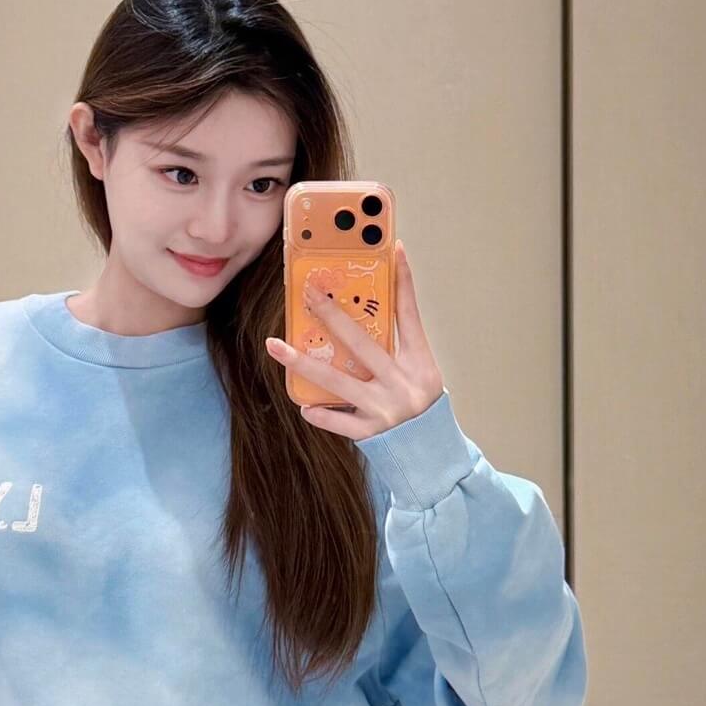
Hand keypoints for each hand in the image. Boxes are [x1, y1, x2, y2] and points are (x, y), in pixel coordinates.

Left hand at [265, 239, 446, 437]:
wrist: (430, 455)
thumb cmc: (418, 406)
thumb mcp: (418, 374)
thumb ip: (394, 350)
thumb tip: (360, 315)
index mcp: (420, 364)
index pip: (410, 315)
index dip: (403, 282)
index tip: (393, 250)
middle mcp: (404, 384)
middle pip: (363, 343)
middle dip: (332, 317)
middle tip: (308, 294)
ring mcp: (386, 410)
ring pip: (338, 382)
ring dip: (303, 363)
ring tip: (275, 346)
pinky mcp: (371, 434)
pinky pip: (337, 421)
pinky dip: (319, 413)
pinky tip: (304, 405)